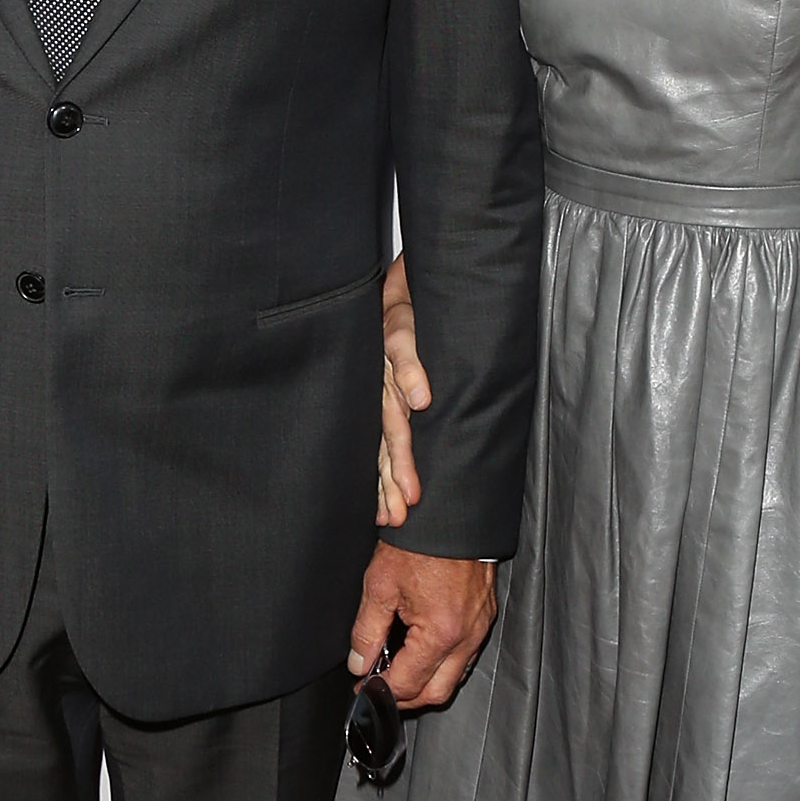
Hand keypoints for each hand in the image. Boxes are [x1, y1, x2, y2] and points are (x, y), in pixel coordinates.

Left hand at [349, 545, 494, 710]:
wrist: (452, 515)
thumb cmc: (421, 542)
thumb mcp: (380, 585)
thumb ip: (366, 631)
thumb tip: (359, 662)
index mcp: (440, 633)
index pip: (408, 683)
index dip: (380, 691)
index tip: (364, 687)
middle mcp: (466, 637)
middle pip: (437, 692)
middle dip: (406, 697)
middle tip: (380, 688)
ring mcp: (479, 628)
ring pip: (455, 677)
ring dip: (426, 682)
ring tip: (399, 671)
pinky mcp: (484, 617)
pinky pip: (466, 655)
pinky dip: (443, 663)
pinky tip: (422, 651)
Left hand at [376, 255, 427, 526]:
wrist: (408, 283)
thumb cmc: (408, 330)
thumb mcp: (408, 371)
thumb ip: (412, 402)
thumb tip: (419, 441)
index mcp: (378, 400)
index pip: (378, 449)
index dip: (382, 483)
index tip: (388, 517)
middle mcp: (377, 385)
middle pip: (383, 440)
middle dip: (391, 480)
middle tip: (399, 514)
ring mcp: (384, 359)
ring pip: (390, 408)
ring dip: (401, 447)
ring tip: (410, 487)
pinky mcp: (397, 327)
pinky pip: (404, 350)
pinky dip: (412, 373)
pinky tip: (423, 399)